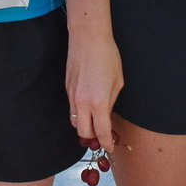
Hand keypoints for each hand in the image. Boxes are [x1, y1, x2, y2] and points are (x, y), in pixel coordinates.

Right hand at [66, 32, 123, 153]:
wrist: (88, 38)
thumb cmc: (107, 56)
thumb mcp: (118, 81)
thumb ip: (111, 101)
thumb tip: (107, 113)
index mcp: (98, 102)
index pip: (101, 131)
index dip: (106, 142)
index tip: (110, 147)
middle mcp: (82, 102)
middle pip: (83, 132)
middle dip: (93, 138)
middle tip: (102, 137)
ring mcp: (72, 96)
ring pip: (75, 121)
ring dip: (84, 126)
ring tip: (94, 123)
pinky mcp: (67, 88)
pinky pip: (72, 108)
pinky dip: (80, 113)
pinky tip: (88, 108)